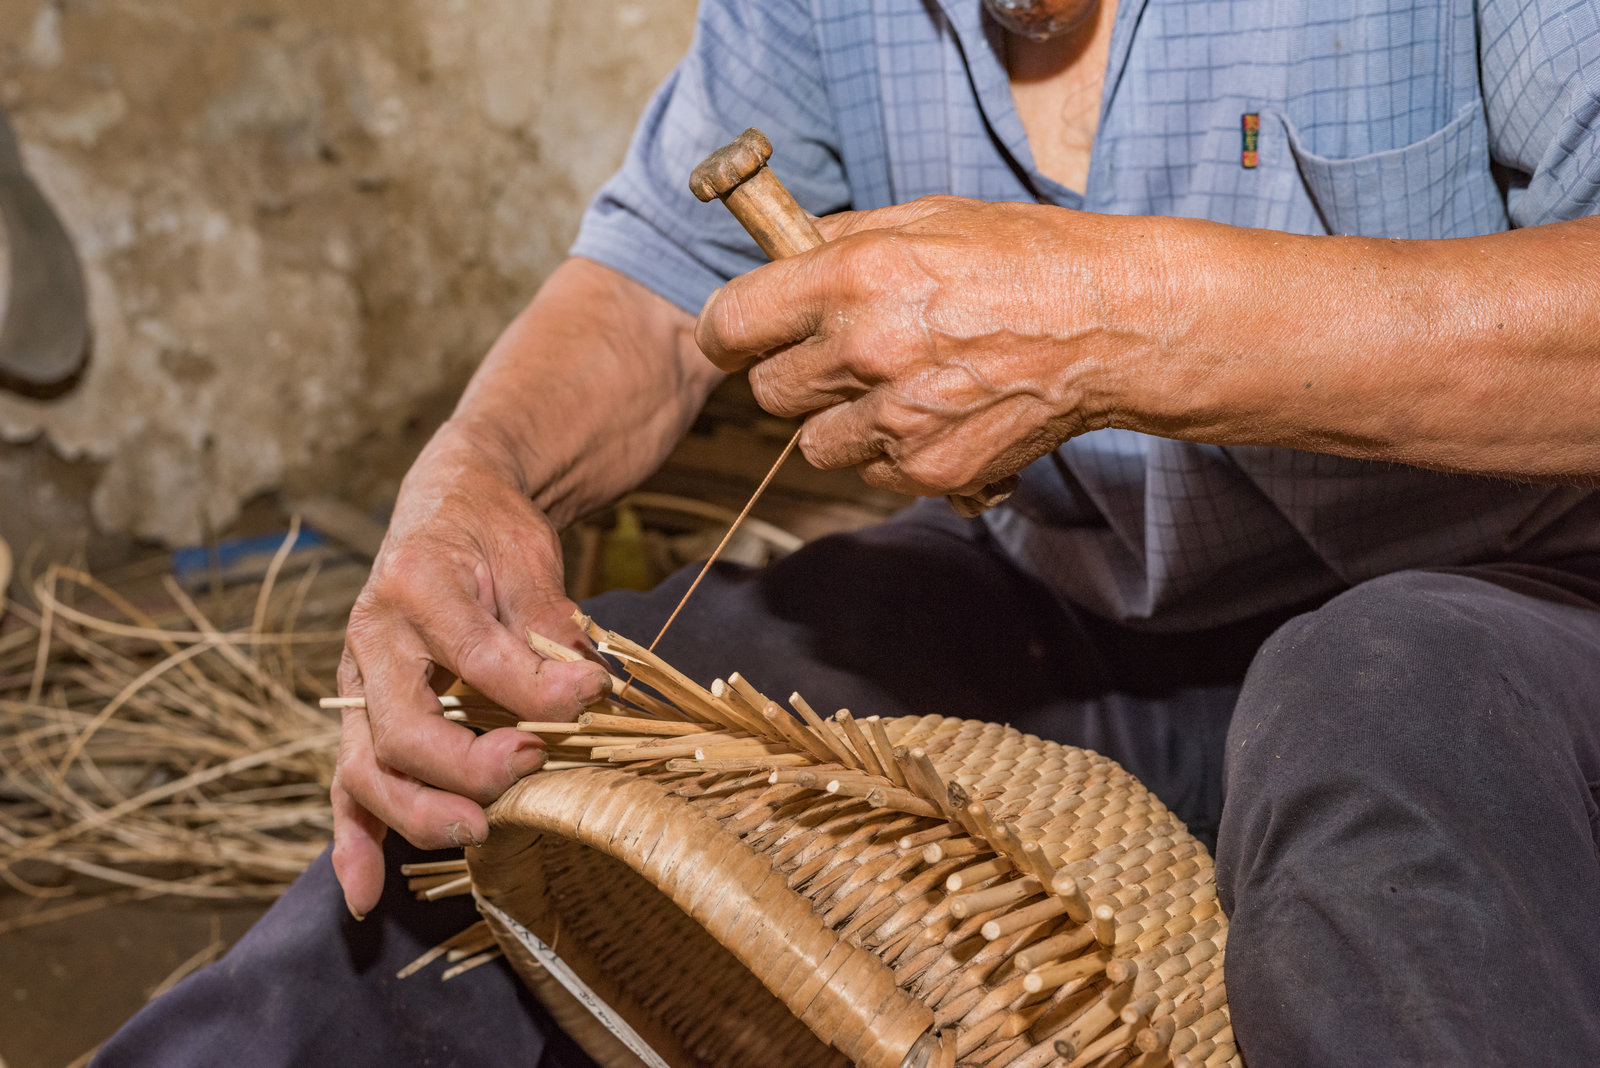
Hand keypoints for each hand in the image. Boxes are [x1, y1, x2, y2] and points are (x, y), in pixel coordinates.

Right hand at [331, 423, 609, 918]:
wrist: (448, 505)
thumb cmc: (492, 531)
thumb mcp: (529, 555)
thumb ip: (549, 624)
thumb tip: (584, 690)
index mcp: (416, 585)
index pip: (476, 658)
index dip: (538, 691)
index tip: (592, 695)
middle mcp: (371, 637)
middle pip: (401, 729)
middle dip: (465, 768)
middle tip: (530, 770)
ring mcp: (359, 681)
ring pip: (368, 766)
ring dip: (417, 813)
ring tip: (476, 833)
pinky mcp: (364, 714)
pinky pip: (349, 783)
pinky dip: (354, 840)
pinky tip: (364, 894)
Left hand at [695, 196, 1153, 496]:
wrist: (1111, 325)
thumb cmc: (1021, 260)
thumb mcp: (924, 219)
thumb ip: (839, 241)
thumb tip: (778, 257)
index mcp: (854, 277)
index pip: (731, 324)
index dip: (727, 334)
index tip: (737, 338)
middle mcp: (868, 349)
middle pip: (770, 392)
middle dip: (795, 374)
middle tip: (841, 356)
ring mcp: (899, 419)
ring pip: (816, 444)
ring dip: (843, 421)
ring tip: (899, 387)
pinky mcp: (932, 470)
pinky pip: (872, 473)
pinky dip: (892, 453)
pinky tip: (937, 414)